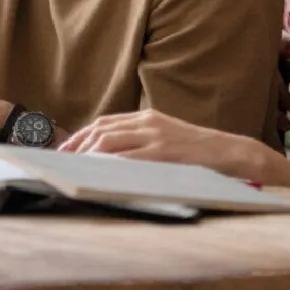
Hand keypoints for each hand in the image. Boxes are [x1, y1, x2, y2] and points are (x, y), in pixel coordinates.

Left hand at [62, 110, 257, 179]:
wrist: (226, 152)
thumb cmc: (195, 151)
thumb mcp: (165, 137)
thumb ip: (141, 140)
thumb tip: (112, 153)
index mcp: (146, 117)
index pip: (104, 122)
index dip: (81, 135)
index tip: (66, 149)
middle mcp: (147, 122)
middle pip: (102, 129)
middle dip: (78, 145)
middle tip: (62, 162)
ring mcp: (155, 136)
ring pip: (110, 140)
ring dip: (88, 154)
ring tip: (74, 168)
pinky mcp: (163, 152)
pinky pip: (128, 157)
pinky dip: (109, 163)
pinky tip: (97, 172)